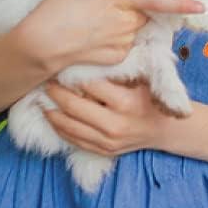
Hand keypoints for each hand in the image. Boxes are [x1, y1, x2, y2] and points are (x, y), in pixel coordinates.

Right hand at [22, 0, 203, 73]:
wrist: (41, 44)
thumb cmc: (55, 6)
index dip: (181, 2)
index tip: (201, 4)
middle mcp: (126, 20)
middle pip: (145, 11)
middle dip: (137, 7)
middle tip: (110, 6)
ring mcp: (124, 40)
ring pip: (136, 27)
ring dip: (126, 23)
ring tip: (96, 22)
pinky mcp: (119, 56)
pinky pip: (126, 43)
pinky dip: (117, 38)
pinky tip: (96, 36)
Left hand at [44, 76, 181, 156]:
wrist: (165, 129)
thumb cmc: (152, 98)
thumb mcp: (142, 80)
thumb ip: (118, 71)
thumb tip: (88, 57)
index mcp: (126, 102)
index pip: (90, 85)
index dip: (73, 75)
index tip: (61, 66)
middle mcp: (115, 124)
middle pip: (74, 106)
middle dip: (56, 92)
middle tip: (45, 81)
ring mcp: (108, 140)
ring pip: (69, 126)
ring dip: (51, 111)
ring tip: (42, 99)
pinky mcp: (104, 150)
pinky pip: (74, 140)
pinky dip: (59, 128)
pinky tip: (52, 117)